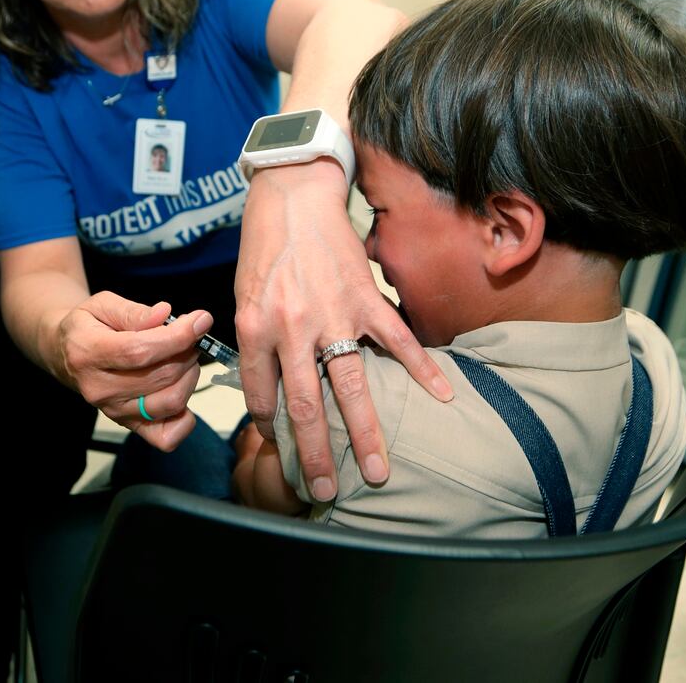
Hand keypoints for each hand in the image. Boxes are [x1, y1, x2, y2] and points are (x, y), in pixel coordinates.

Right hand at [57, 293, 212, 451]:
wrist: (66, 354)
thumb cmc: (88, 326)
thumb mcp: (103, 304)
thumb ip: (134, 312)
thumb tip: (165, 314)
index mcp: (88, 353)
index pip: (140, 351)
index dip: (177, 337)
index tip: (201, 321)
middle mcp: (99, 389)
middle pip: (161, 376)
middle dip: (188, 350)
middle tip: (189, 333)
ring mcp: (114, 412)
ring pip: (171, 401)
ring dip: (190, 375)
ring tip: (184, 356)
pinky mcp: (129, 426)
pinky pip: (167, 436)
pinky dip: (185, 416)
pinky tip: (180, 387)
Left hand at [234, 158, 452, 501]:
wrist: (293, 195)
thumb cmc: (265, 245)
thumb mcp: (244, 296)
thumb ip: (258, 342)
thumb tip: (272, 387)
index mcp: (255, 327)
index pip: (262, 396)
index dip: (272, 427)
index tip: (282, 446)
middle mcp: (293, 327)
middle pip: (307, 406)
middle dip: (317, 454)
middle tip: (327, 490)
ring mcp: (334, 314)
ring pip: (353, 385)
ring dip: (366, 433)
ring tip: (379, 472)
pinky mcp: (366, 298)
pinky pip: (397, 340)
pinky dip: (421, 369)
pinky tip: (441, 396)